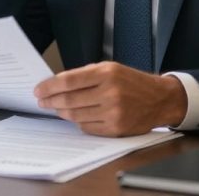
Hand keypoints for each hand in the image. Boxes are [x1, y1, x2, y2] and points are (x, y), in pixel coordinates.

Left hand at [33, 62, 187, 136]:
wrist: (160, 99)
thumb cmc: (133, 82)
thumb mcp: (111, 69)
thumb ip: (86, 76)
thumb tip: (58, 84)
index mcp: (107, 73)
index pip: (68, 81)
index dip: (49, 86)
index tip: (39, 90)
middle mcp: (110, 92)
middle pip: (69, 100)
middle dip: (51, 101)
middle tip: (42, 101)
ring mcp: (113, 113)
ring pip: (75, 115)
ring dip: (62, 112)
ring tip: (56, 108)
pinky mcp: (115, 129)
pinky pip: (87, 127)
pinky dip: (78, 122)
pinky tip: (75, 116)